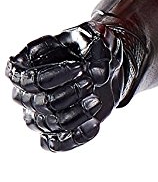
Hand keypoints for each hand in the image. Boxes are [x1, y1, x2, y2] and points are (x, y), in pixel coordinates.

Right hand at [7, 26, 116, 151]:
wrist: (109, 68)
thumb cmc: (94, 49)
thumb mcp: (99, 38)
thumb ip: (99, 42)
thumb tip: (98, 72)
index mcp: (26, 64)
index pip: (27, 79)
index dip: (54, 77)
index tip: (82, 68)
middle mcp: (25, 91)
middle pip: (39, 104)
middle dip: (70, 95)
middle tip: (91, 83)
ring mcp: (38, 113)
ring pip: (48, 125)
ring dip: (76, 117)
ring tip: (96, 102)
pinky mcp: (55, 130)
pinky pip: (55, 144)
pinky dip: (74, 139)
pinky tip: (94, 125)